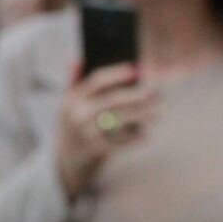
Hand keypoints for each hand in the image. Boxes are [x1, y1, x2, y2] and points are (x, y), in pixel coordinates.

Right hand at [54, 62, 158, 198]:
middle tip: (157, 94)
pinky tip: (147, 135)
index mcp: (72, 98)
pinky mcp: (95, 150)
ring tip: (158, 113)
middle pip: (113, 100)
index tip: (138, 69)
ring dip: (142, 116)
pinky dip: (135, 139)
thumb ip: (73, 82)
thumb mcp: (67, 104)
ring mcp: (86, 133)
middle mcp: (78, 114)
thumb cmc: (72, 125)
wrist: (64, 162)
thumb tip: (77, 59)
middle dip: (138, 96)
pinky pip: (120, 142)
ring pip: (120, 120)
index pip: (97, 80)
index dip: (118, 73)